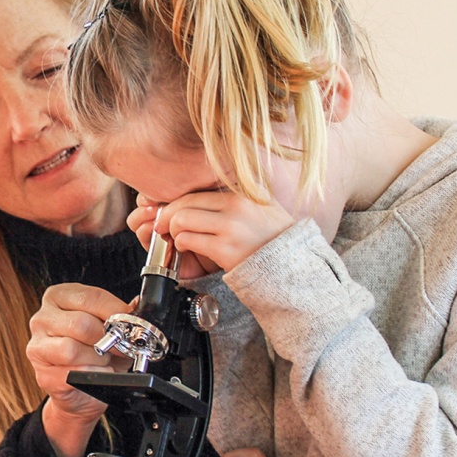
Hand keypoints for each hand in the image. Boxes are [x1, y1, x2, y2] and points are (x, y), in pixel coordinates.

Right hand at [28, 283, 131, 456]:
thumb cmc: (94, 355)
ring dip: (96, 359)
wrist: (82, 392)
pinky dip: (90, 375)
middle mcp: (43, 319)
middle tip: (119, 348)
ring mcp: (38, 347)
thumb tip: (139, 305)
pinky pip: (69, 373)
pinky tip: (95, 374)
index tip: (131, 324)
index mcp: (58, 297)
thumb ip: (123, 314)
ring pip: (71, 349)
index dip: (116, 312)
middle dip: (107, 339)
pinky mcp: (42, 374)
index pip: (90, 297)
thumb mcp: (111, 329)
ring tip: (104, 362)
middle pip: (80, 324)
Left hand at [133, 189, 293, 275]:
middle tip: (164, 226)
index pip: (196, 190)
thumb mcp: (262, 205)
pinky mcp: (226, 248)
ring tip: (179, 238)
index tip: (169, 211)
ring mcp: (231, 227)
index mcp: (242, 192)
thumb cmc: (274, 238)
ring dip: (173, 231)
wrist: (292, 267)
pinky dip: (181, 244)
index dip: (176, 201)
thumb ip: (237, 194)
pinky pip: (187, 239)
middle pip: (184, 202)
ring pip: (181, 219)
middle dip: (167, 216)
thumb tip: (204, 190)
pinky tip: (187, 248)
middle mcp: (237, 205)